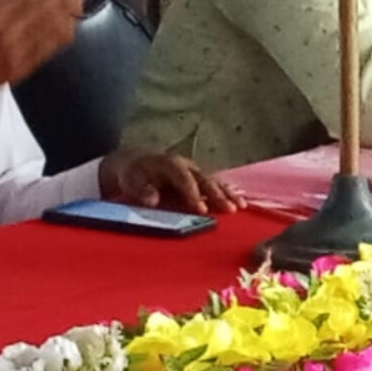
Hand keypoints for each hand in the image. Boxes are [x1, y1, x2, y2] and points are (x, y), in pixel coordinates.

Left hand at [98, 148, 241, 213]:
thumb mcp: (130, 180)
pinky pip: (216, 183)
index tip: (202, 210)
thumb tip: (153, 201)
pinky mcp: (199, 176)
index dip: (194, 195)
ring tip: (240, 206)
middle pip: (205, 180)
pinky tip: (240, 201)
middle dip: (218, 195)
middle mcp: (187, 165)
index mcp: (171, 164)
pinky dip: (228, 191)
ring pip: (214, 181)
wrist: (137, 160)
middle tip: (229, 209)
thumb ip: (142, 190)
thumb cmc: (134, 173)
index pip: (185, 180)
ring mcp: (195, 170)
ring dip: (228, 193)